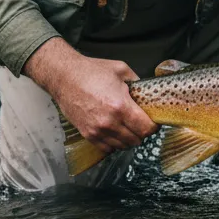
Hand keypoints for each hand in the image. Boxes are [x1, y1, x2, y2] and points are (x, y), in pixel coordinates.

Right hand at [24, 38, 157, 153]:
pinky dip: (114, 143)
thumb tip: (147, 93)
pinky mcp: (88, 134)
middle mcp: (109, 122)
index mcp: (120, 106)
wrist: (65, 77)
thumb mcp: (121, 70)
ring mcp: (97, 131)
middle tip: (141, 123)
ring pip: (123, 146)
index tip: (153, 121)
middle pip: (136, 140)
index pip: (146, 128)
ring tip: (128, 127)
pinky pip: (107, 148)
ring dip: (129, 138)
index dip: (153, 126)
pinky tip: (116, 132)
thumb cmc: (91, 71)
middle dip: (142, 132)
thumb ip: (137, 83)